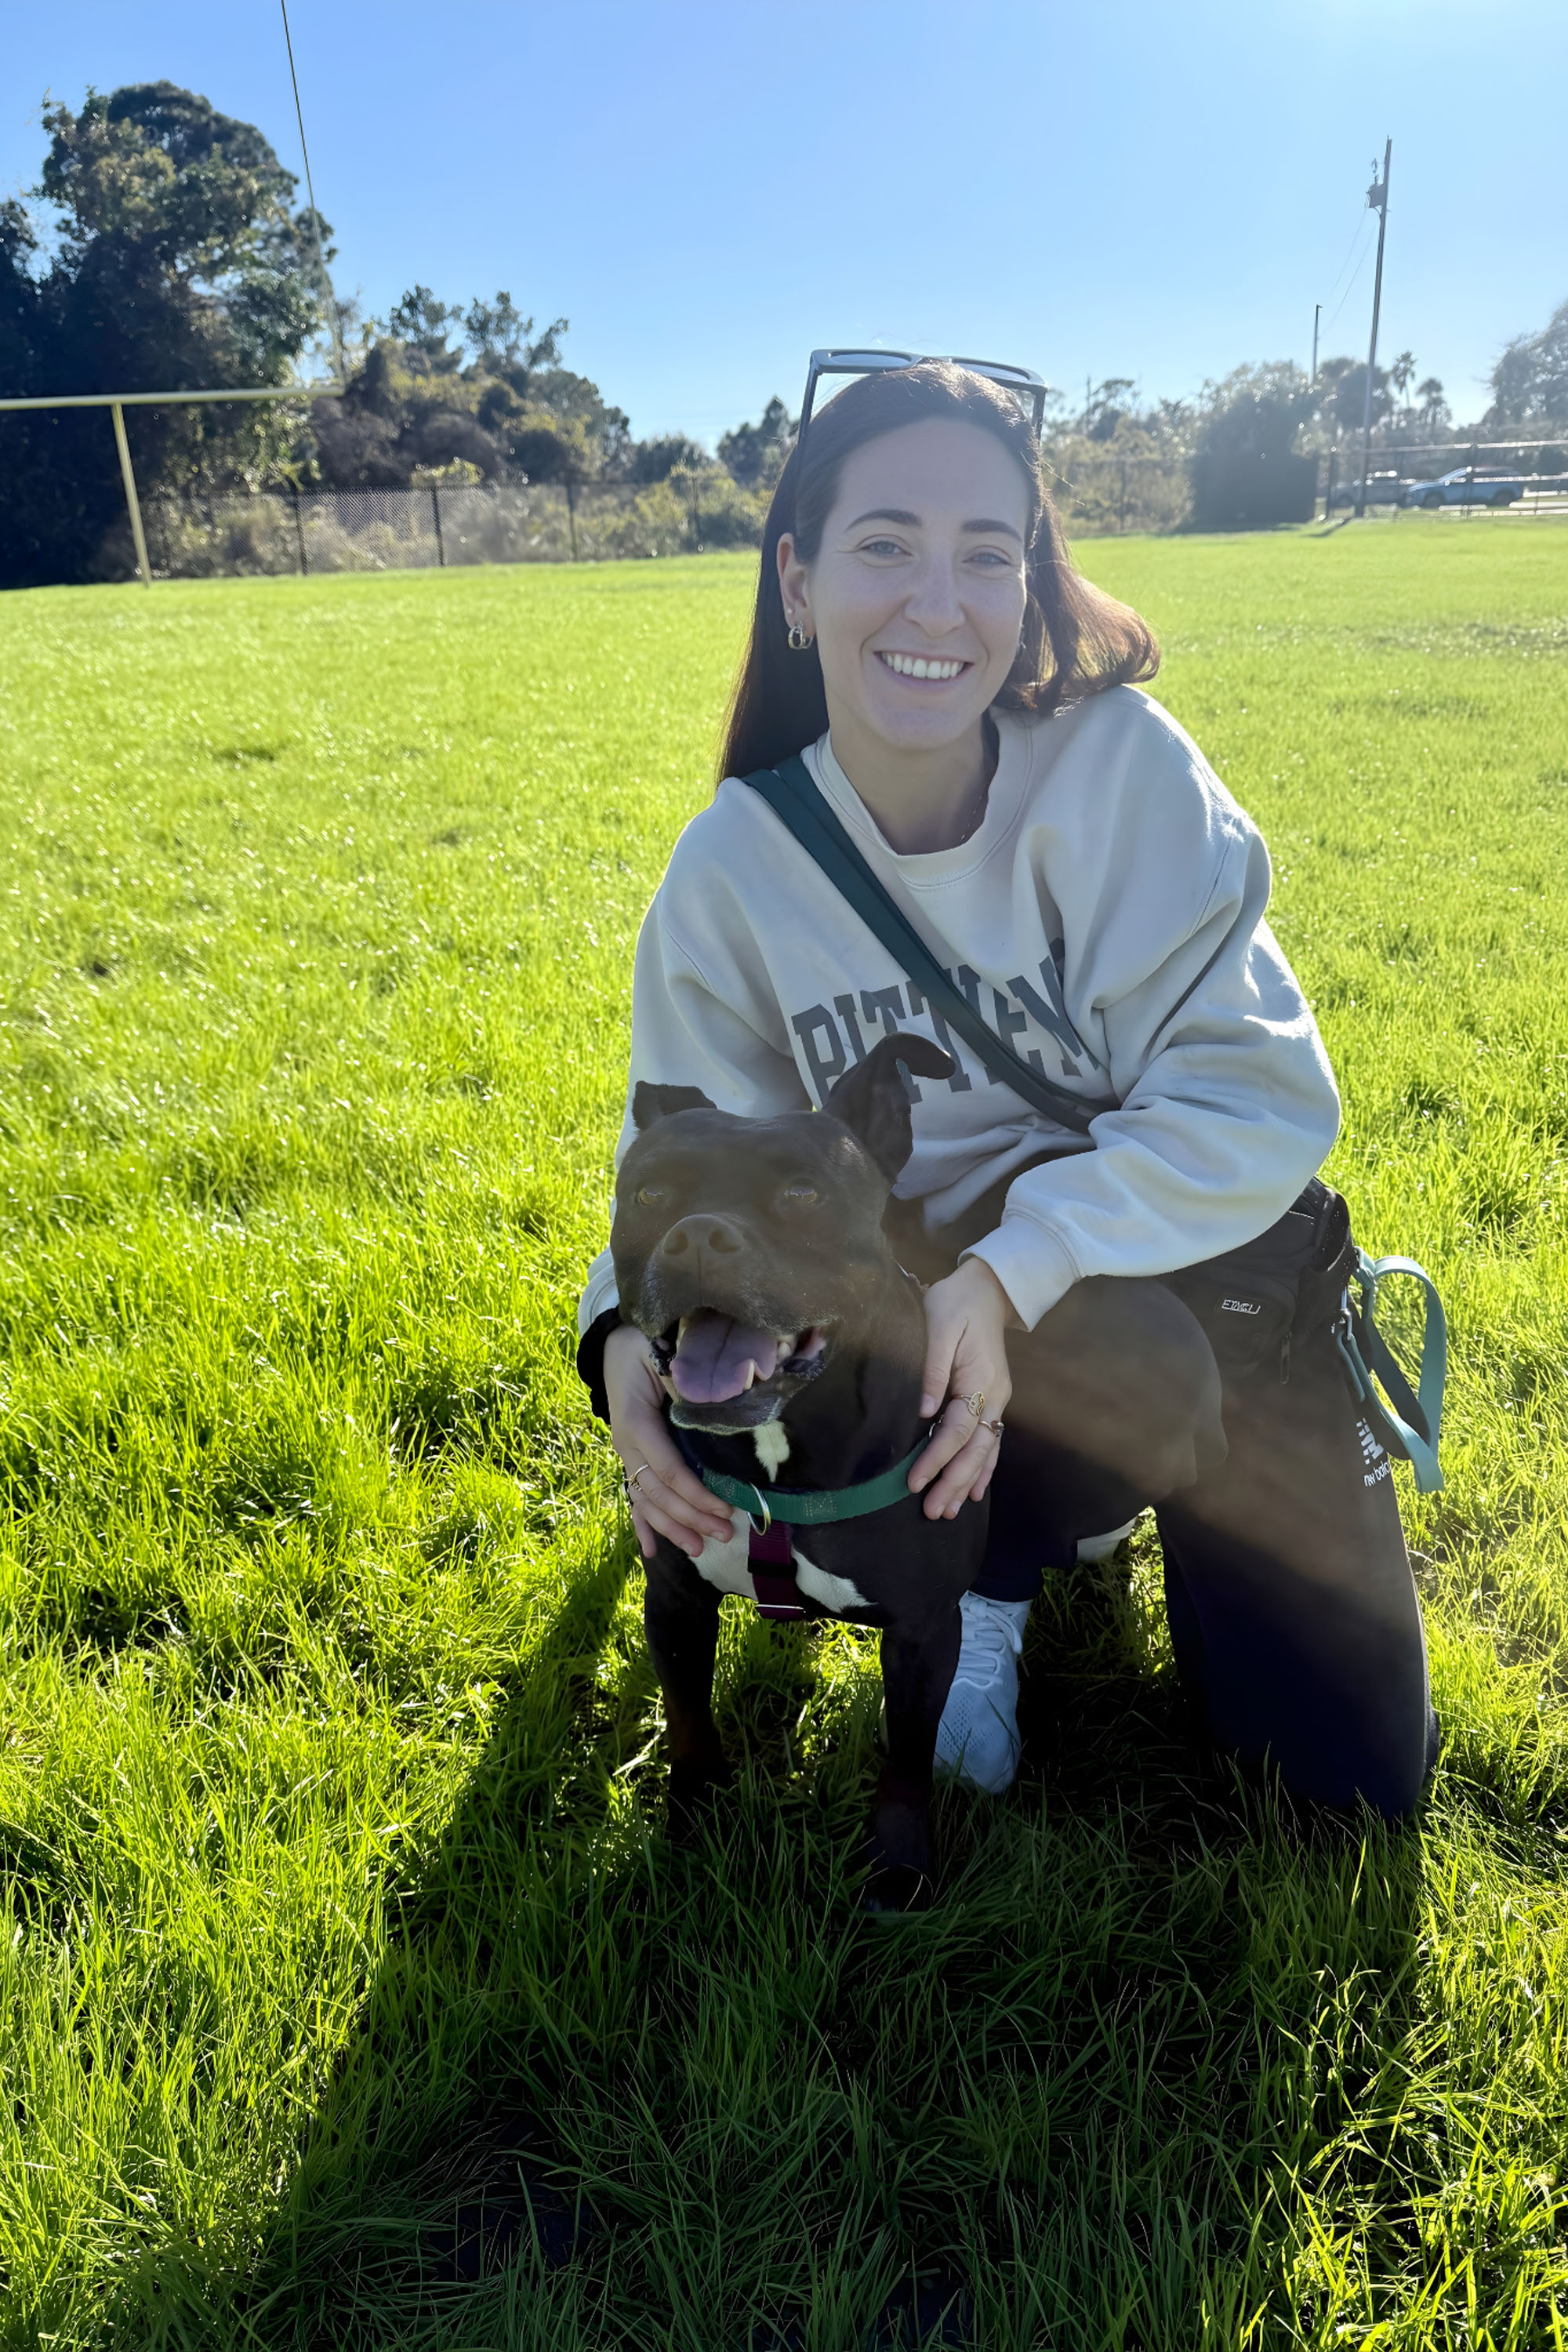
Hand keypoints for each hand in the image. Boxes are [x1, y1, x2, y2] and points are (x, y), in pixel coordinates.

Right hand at [604, 1321, 735, 1561]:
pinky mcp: (629, 1455)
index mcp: (637, 1424)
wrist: (616, 1343)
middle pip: (658, 1493)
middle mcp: (627, 1444)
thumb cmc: (645, 1345)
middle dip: (691, 1518)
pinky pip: (633, 1495)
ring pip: (646, 1500)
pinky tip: (650, 1550)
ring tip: (700, 1549)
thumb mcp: (665, 1356)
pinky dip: (641, 1523)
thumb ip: (688, 1384)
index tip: (726, 1509)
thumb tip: (720, 1405)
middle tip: (725, 1535)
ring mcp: (625, 1453)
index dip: (696, 1495)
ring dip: (672, 1528)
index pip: (668, 1471)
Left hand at [908, 1257, 1015, 1520]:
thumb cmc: (955, 1304)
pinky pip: (990, 1442)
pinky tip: (976, 1491)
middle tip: (933, 1512)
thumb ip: (932, 1370)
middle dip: (954, 1483)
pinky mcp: (991, 1400)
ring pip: (985, 1451)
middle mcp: (994, 1397)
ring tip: (950, 1511)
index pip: (957, 1430)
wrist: (986, 1289)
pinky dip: (983, 1468)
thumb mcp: (938, 1327)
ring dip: (968, 1482)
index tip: (915, 1482)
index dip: (937, 1459)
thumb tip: (923, 1412)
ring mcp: (997, 1401)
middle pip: (975, 1450)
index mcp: (981, 1381)